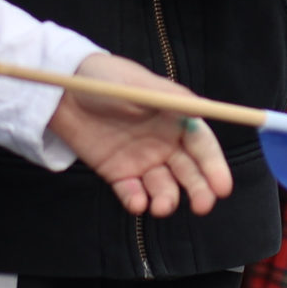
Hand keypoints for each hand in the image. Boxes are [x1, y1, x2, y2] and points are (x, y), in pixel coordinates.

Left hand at [49, 54, 234, 216]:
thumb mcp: (140, 85)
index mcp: (176, 118)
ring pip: (164, 187)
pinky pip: (133, 192)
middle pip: (189, 172)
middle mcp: (164, 142)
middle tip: (202, 206)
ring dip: (167, 200)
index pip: (203, 146)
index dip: (214, 167)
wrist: (63, 92)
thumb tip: (202, 111)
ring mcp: (141, 159)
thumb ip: (171, 101)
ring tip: (161, 207)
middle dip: (199, 190)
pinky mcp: (118, 173)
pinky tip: (137, 204)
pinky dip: (137, 201)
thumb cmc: (106, 80)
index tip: (222, 187)